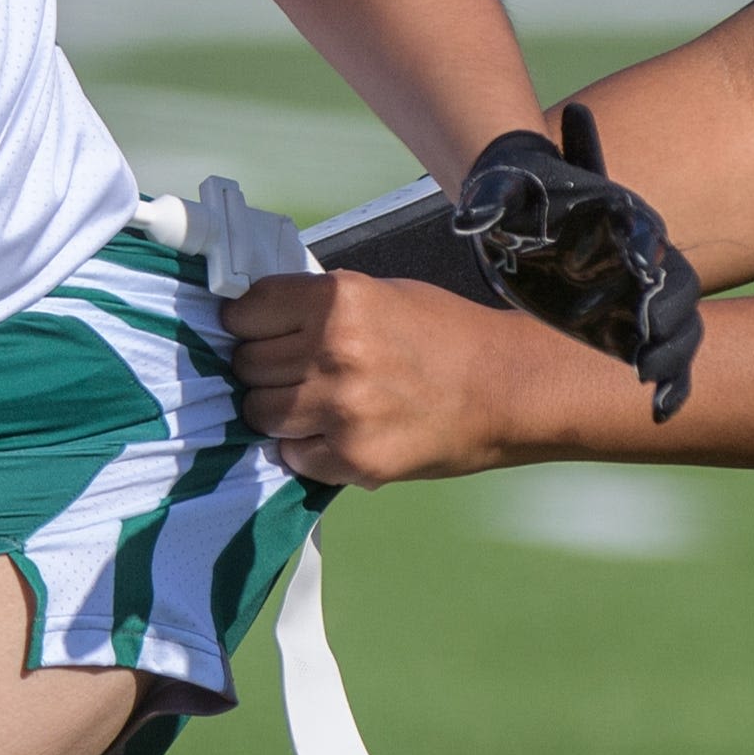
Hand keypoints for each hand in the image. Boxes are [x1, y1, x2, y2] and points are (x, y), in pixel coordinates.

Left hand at [232, 269, 562, 486]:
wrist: (507, 388)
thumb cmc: (446, 334)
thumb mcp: (379, 294)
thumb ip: (318, 307)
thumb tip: (261, 322)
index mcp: (337, 301)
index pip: (245, 312)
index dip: (249, 323)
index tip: (261, 332)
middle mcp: (332, 353)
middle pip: (246, 365)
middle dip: (265, 368)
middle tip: (300, 370)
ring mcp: (340, 411)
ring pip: (258, 413)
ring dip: (279, 410)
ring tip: (318, 403)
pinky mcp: (352, 460)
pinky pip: (292, 455)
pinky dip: (307, 448)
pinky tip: (340, 433)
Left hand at [453, 100, 702, 418]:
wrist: (520, 223)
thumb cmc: (517, 199)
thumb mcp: (500, 193)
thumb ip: (494, 202)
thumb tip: (472, 218)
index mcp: (618, 217)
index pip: (644, 230)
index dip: (647, 245)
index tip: (639, 264)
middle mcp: (642, 258)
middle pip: (676, 284)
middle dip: (670, 315)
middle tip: (649, 347)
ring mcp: (639, 296)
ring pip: (681, 326)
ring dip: (675, 357)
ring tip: (654, 388)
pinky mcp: (630, 329)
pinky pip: (665, 356)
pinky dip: (672, 384)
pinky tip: (660, 411)